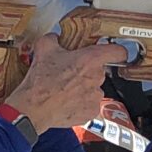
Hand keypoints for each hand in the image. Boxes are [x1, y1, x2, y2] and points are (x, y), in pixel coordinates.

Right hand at [3, 36, 130, 131]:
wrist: (34, 108)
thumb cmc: (41, 80)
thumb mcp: (43, 49)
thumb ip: (54, 39)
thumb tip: (56, 38)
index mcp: (90, 60)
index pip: (117, 51)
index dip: (118, 50)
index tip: (115, 52)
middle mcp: (97, 78)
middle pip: (98, 70)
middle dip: (86, 71)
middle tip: (69, 73)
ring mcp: (95, 97)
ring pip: (93, 88)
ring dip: (83, 88)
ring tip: (64, 90)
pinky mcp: (91, 112)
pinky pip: (89, 105)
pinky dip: (80, 103)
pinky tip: (66, 102)